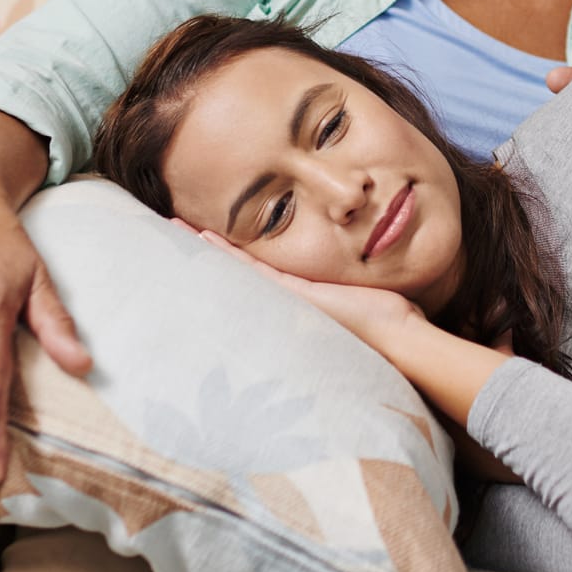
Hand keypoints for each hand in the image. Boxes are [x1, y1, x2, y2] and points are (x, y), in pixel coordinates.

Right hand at [192, 226, 423, 351]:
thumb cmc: (390, 324)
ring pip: (235, 271)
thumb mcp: (361, 295)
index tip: (202, 238)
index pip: (254, 275)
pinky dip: (223, 252)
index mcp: (299, 299)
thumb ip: (351, 286)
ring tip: (174, 228)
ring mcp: (284, 299)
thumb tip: (364, 271)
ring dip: (204, 251)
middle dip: (204, 256)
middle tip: (172, 233)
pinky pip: (249, 268)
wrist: (399, 342)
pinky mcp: (290, 294)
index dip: (228, 256)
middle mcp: (285, 302)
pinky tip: (201, 236)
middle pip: (235, 275)